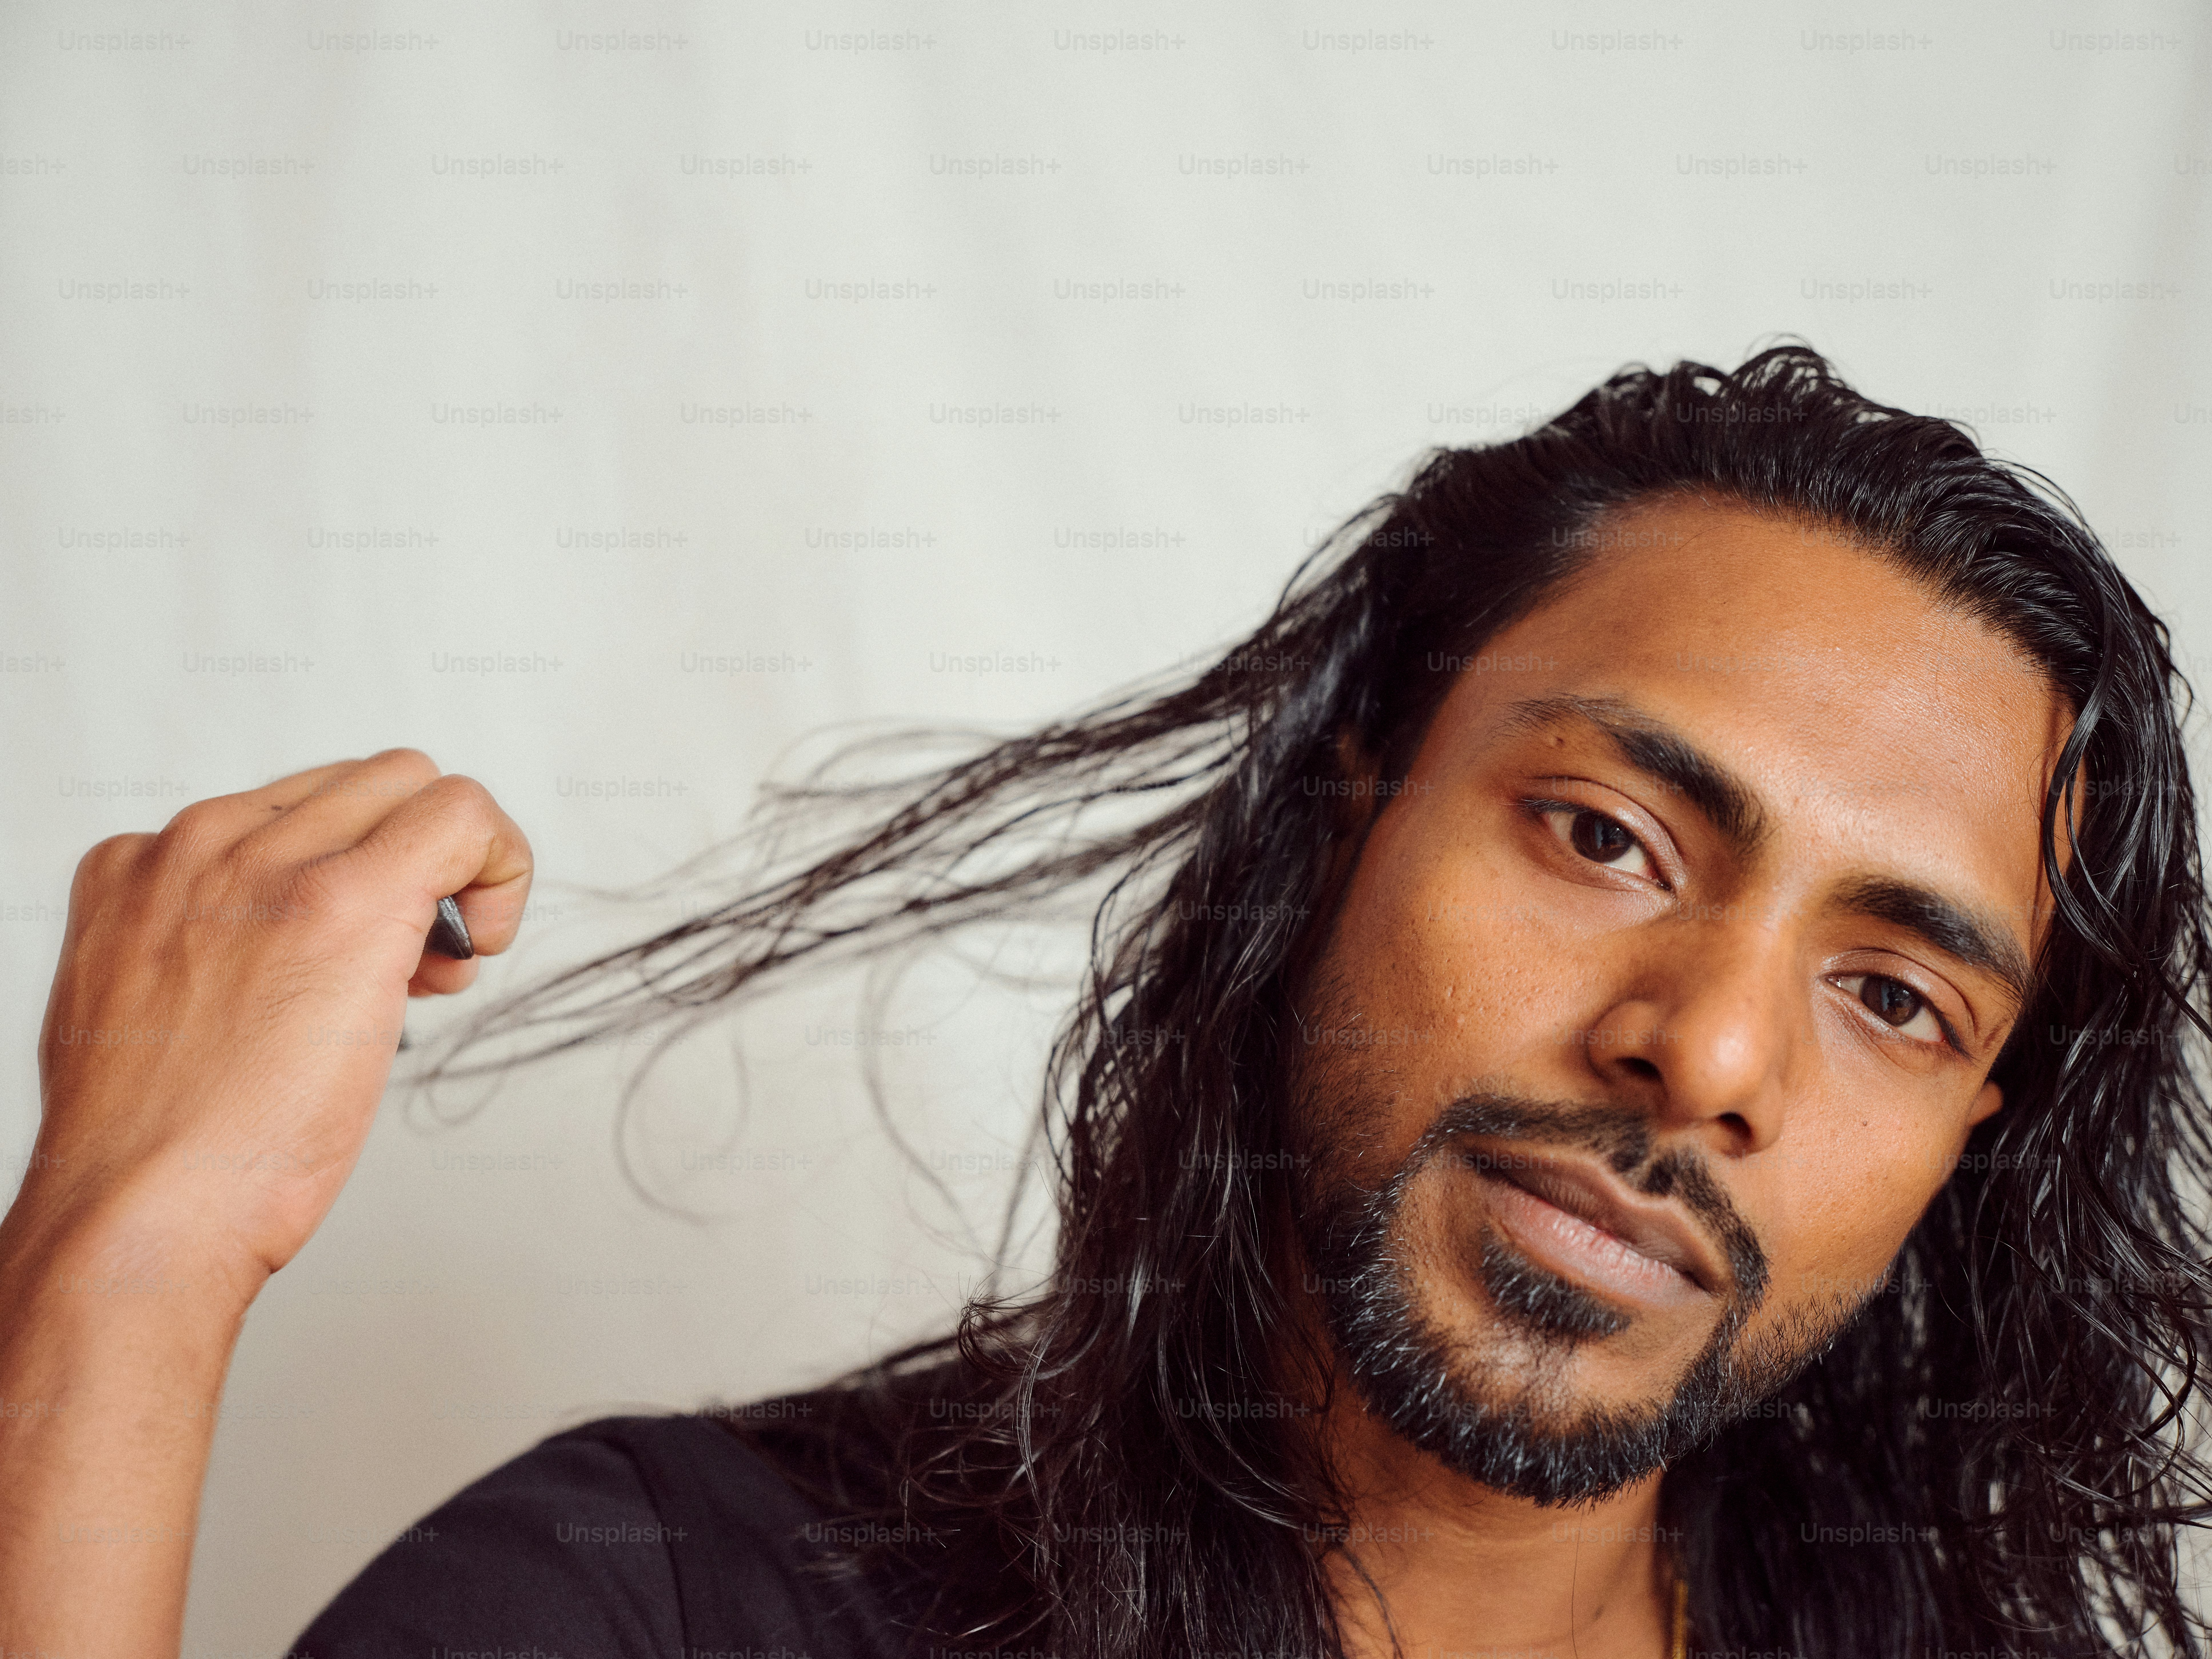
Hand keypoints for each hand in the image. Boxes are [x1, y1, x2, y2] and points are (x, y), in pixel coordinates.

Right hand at [26, 748, 531, 1287]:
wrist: (148, 1207)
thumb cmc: (166, 1144)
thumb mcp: (154, 1008)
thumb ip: (216, 951)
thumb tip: (301, 953)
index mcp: (146, 868)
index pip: (293, 813)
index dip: (351, 872)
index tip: (358, 952)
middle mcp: (202, 845)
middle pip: (365, 787)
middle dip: (411, 859)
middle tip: (419, 959)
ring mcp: (272, 864)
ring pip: (415, 785)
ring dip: (453, 868)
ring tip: (436, 968)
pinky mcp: (347, 897)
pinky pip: (462, 815)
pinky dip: (500, 867)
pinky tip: (482, 945)